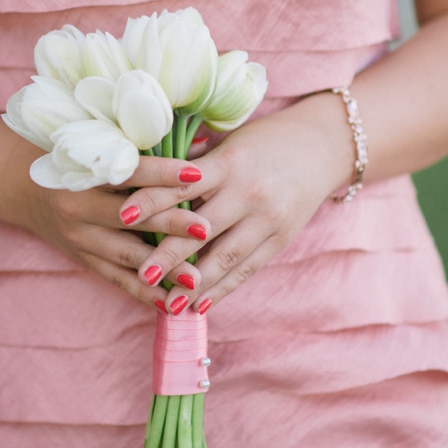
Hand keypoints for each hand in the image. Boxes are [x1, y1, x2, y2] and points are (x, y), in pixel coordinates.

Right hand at [19, 154, 209, 307]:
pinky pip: (117, 280)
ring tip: (197, 278)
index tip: (197, 175)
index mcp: (83, 173)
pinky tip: (172, 303)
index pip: (128, 172)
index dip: (162, 173)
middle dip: (169, 225)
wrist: (25, 188)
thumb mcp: (98, 147)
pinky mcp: (84, 260)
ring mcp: (80, 239)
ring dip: (163, 269)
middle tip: (205, 229)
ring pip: (126, 256)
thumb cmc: (73, 159)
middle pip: (129, 218)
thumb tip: (199, 147)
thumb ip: (144, 150)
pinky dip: (144, 293)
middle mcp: (78, 208)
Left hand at [119, 92, 353, 311]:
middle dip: (171, 255)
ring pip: (227, 257)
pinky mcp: (280, 239)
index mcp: (229, 163)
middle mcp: (250, 193)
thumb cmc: (262, 141)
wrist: (322, 146)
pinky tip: (201, 305)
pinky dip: (223, 289)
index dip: (154, 200)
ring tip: (169, 305)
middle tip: (141, 273)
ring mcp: (268, 219)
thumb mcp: (228, 144)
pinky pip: (247, 269)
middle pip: (203, 230)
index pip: (184, 185)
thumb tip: (144, 183)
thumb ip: (192, 169)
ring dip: (196, 284)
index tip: (125, 216)